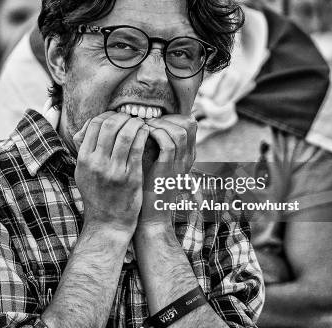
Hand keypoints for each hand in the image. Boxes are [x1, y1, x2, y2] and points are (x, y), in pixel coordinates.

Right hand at [73, 112, 149, 233]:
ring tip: (140, 123)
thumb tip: (87, 128)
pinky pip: (138, 147)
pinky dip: (143, 135)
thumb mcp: (83, 173)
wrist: (108, 223)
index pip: (94, 125)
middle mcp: (97, 163)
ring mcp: (114, 170)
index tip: (116, 117)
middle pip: (109, 125)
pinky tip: (146, 133)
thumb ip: (85, 151)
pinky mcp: (131, 177)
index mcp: (84, 160)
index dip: (107, 116)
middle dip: (122, 117)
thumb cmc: (97, 196)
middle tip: (130, 117)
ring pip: (125, 133)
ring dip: (135, 123)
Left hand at [139, 114, 196, 228]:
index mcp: (187, 155)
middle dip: (167, 117)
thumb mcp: (153, 160)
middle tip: (148, 122)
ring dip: (159, 124)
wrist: (149, 216)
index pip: (190, 123)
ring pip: (180, 131)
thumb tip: (141, 121)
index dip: (171, 116)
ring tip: (144, 127)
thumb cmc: (146, 186)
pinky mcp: (168, 171)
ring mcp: (180, 164)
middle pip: (189, 123)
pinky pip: (168, 144)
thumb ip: (153, 143)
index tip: (152, 120)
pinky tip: (143, 136)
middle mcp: (187, 158)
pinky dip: (155, 134)